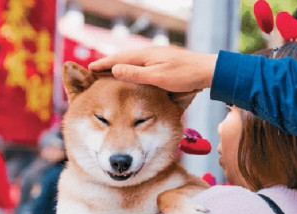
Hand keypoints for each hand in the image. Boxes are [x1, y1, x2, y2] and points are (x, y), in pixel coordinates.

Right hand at [88, 46, 217, 92]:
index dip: (103, 65)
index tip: (89, 69)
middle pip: (123, 58)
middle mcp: (149, 53)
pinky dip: (132, 68)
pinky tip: (134, 74)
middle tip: (94, 71)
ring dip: (120, 66)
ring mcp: (157, 56)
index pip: (118, 59)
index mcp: (145, 56)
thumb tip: (114, 70)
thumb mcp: (158, 77)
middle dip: (109, 64)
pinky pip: (142, 64)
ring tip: (110, 73)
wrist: (208, 70)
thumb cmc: (185, 75)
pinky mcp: (164, 62)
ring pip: (133, 61)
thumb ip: (136, 74)